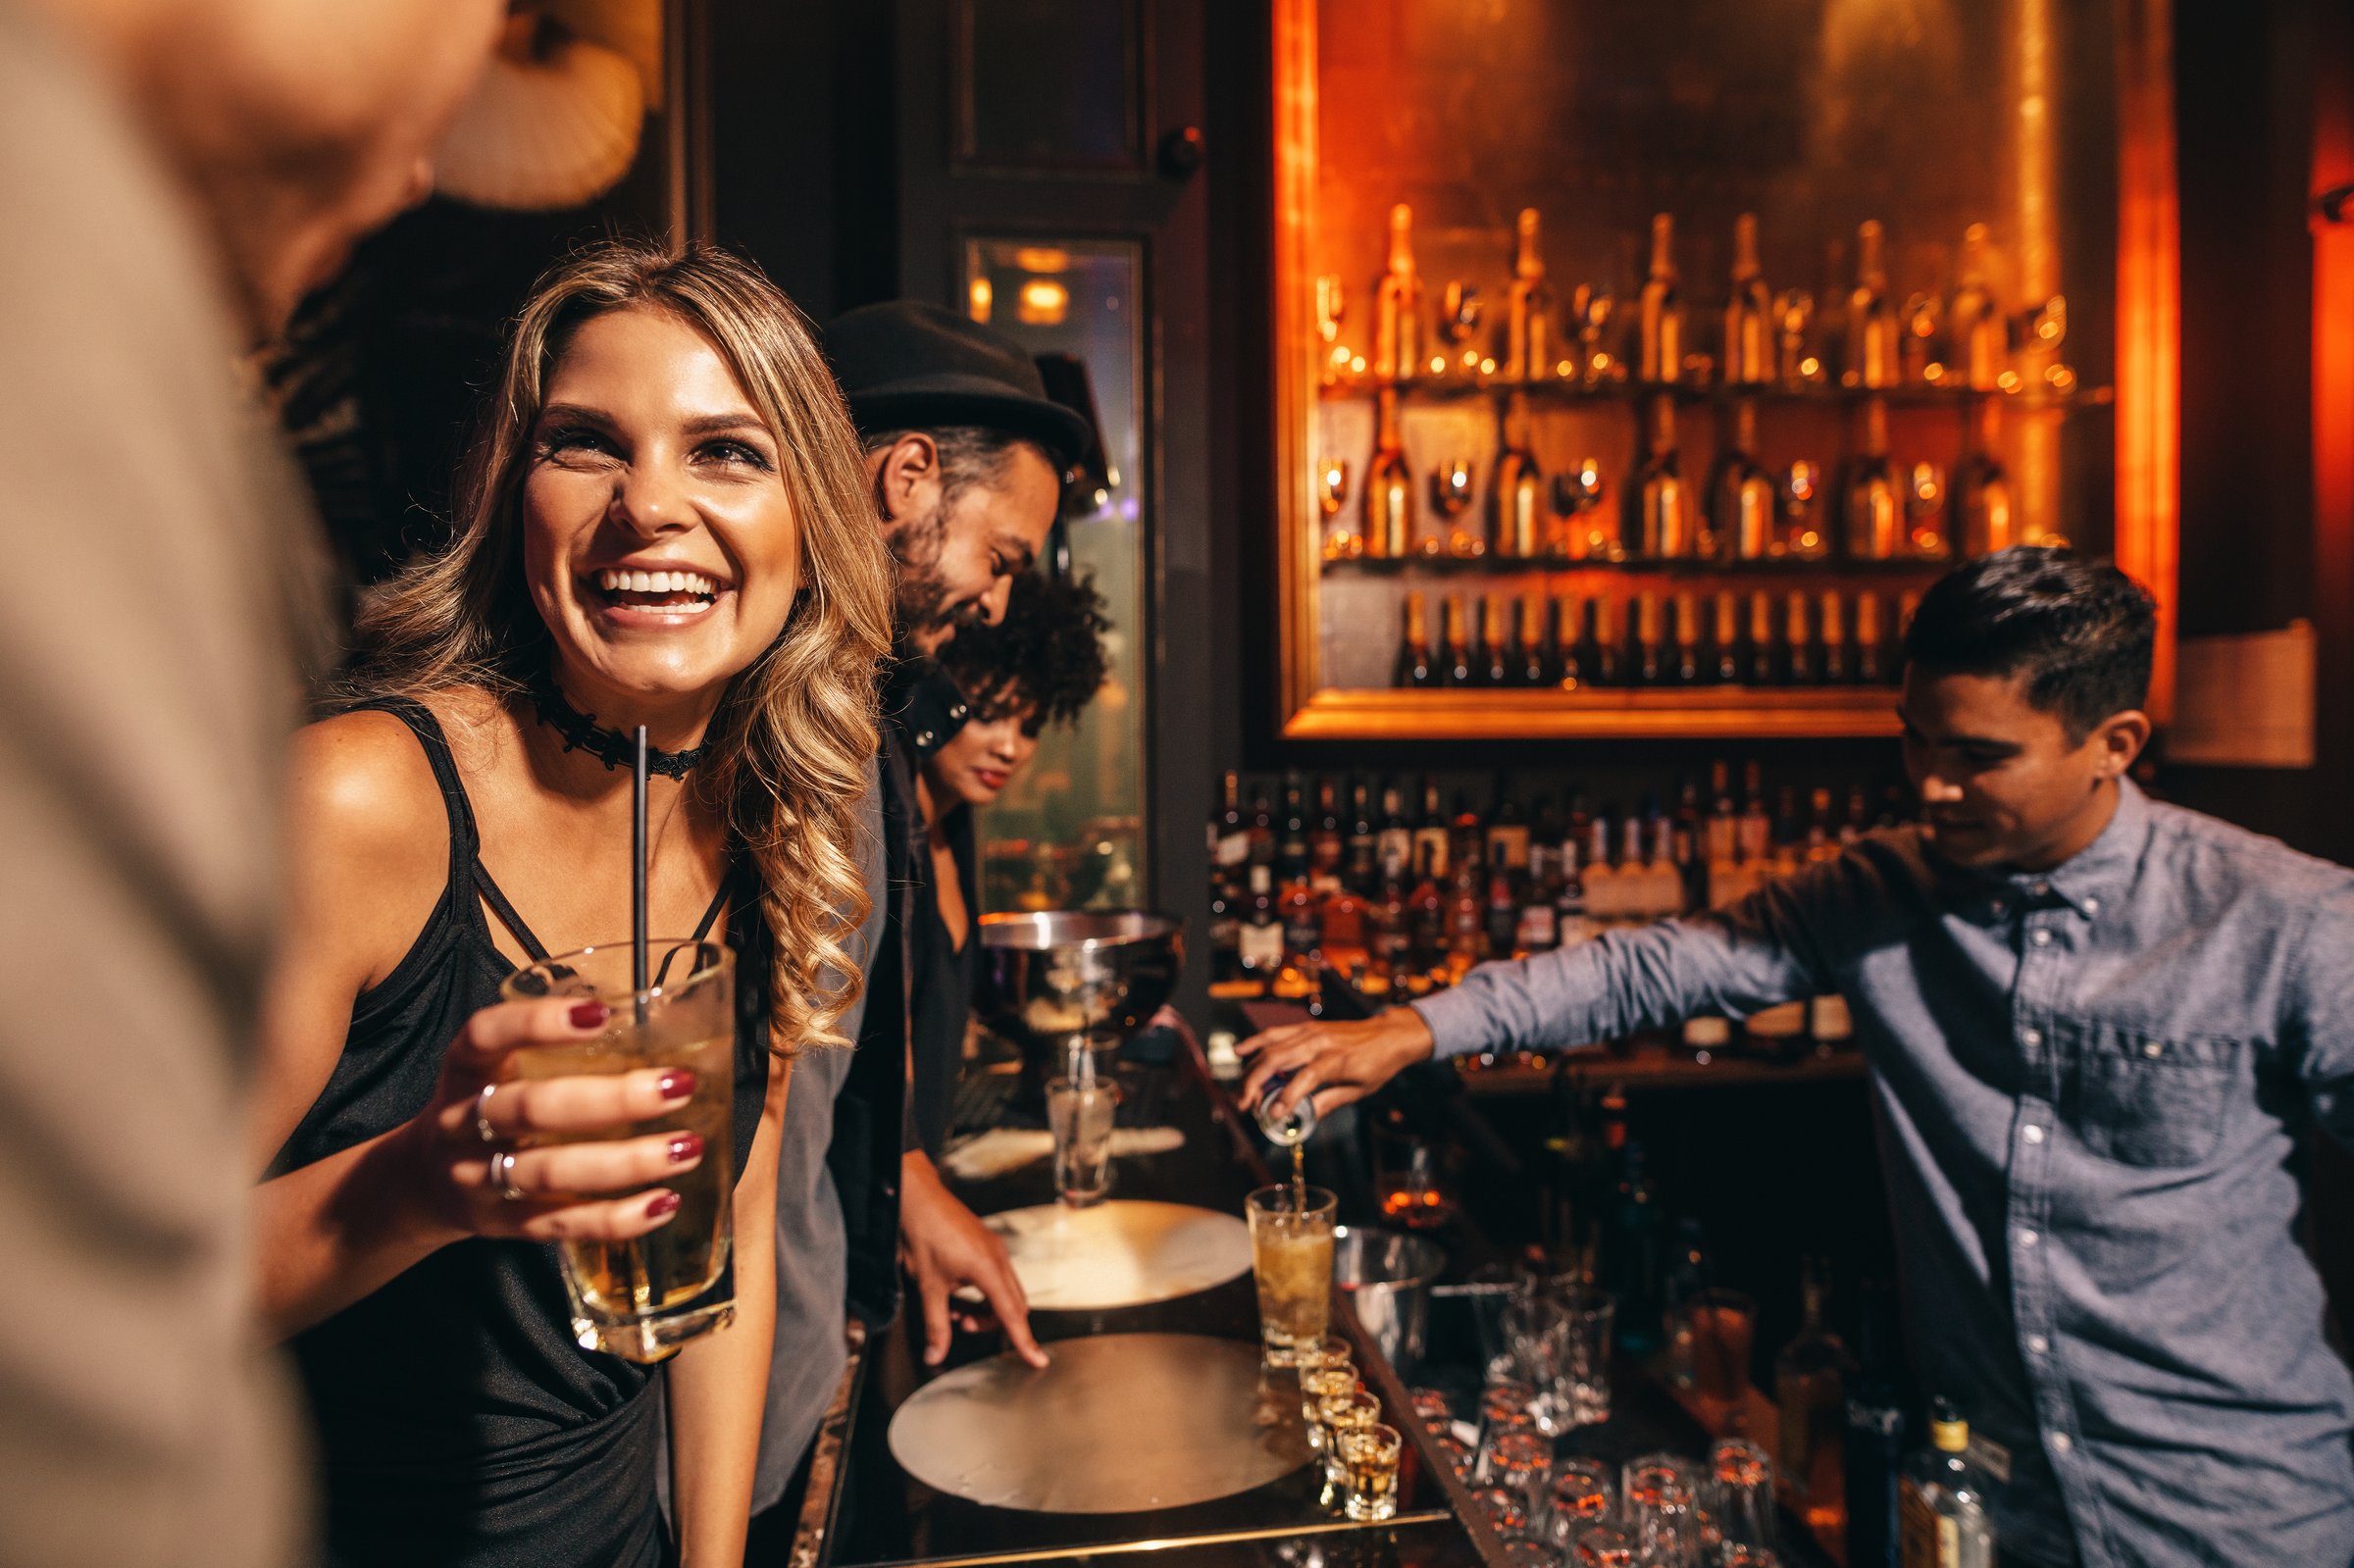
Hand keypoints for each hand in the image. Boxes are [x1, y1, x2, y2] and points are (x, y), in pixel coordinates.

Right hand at [395, 996, 704, 1247]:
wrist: (421, 1181)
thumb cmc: (487, 1105)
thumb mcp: (497, 1066)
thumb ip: (553, 1045)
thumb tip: (650, 1016)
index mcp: (466, 1068)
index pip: (487, 1036)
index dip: (538, 1022)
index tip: (602, 1014)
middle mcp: (464, 1122)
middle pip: (532, 1109)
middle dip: (611, 1099)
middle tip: (677, 1086)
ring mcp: (480, 1178)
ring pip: (551, 1172)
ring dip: (626, 1161)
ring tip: (686, 1146)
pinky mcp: (501, 1225)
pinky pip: (560, 1224)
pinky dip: (616, 1218)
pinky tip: (663, 1203)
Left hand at [898, 1149, 1048, 1368]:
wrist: (917, 1197)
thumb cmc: (923, 1232)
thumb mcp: (928, 1286)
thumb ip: (935, 1324)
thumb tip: (935, 1353)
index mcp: (988, 1268)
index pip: (1011, 1314)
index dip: (1025, 1341)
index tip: (1038, 1360)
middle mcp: (998, 1258)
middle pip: (1013, 1304)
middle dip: (994, 1323)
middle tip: (964, 1327)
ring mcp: (994, 1249)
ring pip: (1005, 1292)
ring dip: (986, 1309)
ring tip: (956, 1312)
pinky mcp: (987, 1245)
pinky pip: (996, 1277)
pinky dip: (983, 1293)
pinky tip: (957, 1293)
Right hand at [1235, 1007, 1436, 1120]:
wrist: (1389, 1034)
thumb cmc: (1378, 1064)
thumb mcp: (1360, 1090)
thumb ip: (1329, 1102)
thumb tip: (1305, 1120)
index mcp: (1336, 1060)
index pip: (1305, 1078)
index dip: (1287, 1097)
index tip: (1273, 1115)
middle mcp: (1320, 1042)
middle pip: (1278, 1059)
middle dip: (1255, 1083)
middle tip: (1243, 1106)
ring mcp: (1310, 1031)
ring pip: (1271, 1046)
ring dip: (1250, 1068)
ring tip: (1240, 1090)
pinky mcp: (1306, 1027)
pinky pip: (1275, 1033)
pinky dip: (1255, 1042)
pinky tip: (1239, 1052)